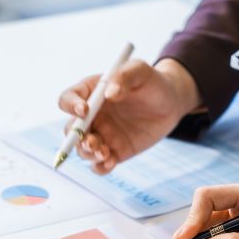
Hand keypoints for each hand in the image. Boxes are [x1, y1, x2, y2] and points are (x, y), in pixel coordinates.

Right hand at [58, 58, 200, 173]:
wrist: (170, 104)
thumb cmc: (152, 82)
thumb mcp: (140, 71)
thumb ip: (124, 77)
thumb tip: (110, 93)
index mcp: (91, 93)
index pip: (68, 100)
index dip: (71, 106)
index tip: (84, 110)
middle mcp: (92, 116)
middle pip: (71, 130)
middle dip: (77, 138)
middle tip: (93, 141)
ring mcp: (102, 135)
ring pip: (83, 150)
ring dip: (88, 154)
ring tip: (104, 153)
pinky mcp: (115, 152)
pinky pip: (100, 164)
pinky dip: (100, 167)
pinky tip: (110, 163)